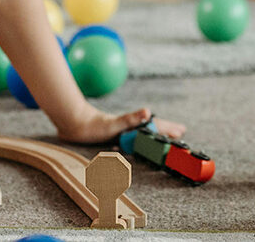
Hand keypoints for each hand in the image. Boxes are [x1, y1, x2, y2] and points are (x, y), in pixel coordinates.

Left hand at [56, 106, 185, 143]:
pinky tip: (135, 143)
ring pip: (141, 134)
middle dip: (165, 131)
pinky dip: (137, 141)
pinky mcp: (111, 136)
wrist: (73, 124)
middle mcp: (128, 128)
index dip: (168, 129)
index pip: (154, 126)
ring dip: (153, 135)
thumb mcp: (114, 123)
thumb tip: (148, 111)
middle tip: (179, 132)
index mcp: (132, 125)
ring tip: (163, 137)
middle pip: (151, 129)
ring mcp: (120, 132)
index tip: (181, 131)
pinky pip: (129, 140)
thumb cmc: (93, 125)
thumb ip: (131, 118)